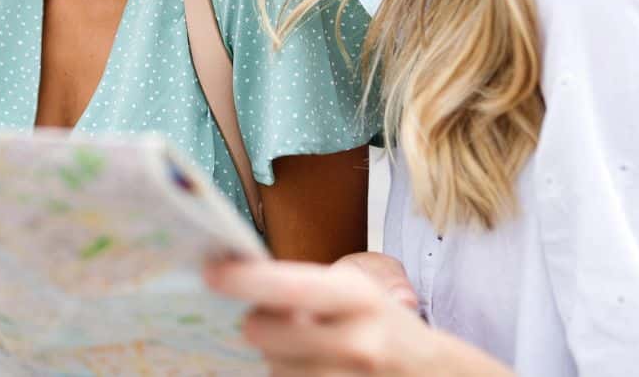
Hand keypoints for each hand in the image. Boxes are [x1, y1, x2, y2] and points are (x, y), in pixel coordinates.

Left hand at [205, 258, 507, 376]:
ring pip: (270, 366)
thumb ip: (302, 288)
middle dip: (256, 323)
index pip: (286, 286)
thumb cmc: (379, 323)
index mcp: (356, 298)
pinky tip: (310, 366)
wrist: (428, 373)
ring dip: (275, 357)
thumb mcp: (352, 293)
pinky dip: (288, 375)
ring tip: (306, 348)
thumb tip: (233, 274)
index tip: (210, 272)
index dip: (243, 279)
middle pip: (261, 333)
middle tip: (271, 318)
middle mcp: (353, 342)